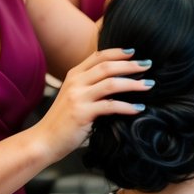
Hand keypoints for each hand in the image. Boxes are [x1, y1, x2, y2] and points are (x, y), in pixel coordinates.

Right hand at [30, 48, 156, 160]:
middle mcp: (75, 83)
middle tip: (148, 64)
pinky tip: (139, 109)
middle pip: (108, 66)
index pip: (98, 56)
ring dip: (133, 83)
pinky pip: (110, 106)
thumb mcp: (74, 96)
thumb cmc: (63, 120)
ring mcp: (78, 97)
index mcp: (73, 75)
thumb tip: (118, 79)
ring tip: (149, 85)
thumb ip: (90, 85)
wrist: (43, 141)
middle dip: (131, 65)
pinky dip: (128, 107)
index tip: (134, 52)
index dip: (118, 52)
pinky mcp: (82, 113)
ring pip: (111, 83)